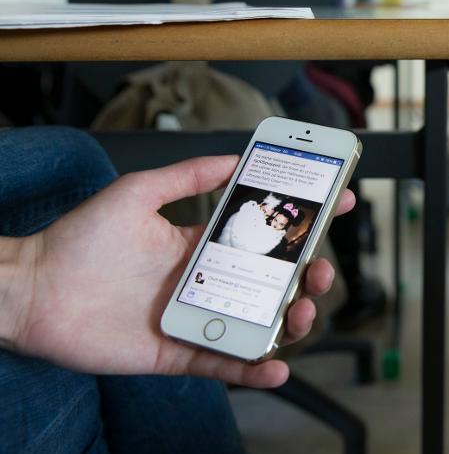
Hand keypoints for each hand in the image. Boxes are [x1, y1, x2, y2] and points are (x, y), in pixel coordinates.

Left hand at [6, 156, 354, 388]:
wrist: (31, 289)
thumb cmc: (79, 238)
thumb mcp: (138, 193)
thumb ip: (188, 176)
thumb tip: (233, 158)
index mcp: (201, 246)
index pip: (264, 235)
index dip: (303, 223)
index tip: (338, 205)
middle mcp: (206, 282)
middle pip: (273, 284)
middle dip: (307, 277)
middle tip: (319, 271)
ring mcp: (196, 318)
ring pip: (258, 324)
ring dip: (290, 322)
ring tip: (301, 315)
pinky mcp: (177, 352)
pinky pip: (224, 362)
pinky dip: (254, 369)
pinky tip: (276, 366)